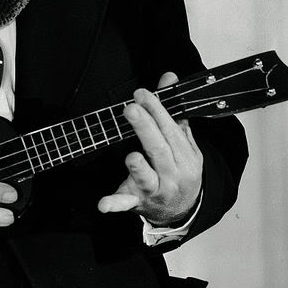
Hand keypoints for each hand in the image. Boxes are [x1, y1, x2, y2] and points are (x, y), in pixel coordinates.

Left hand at [97, 72, 203, 226]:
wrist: (183, 210)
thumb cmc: (180, 170)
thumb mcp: (183, 142)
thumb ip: (173, 111)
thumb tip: (168, 77)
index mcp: (185, 157)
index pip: (170, 131)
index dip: (157, 111)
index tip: (142, 94)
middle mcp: (171, 174)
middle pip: (159, 150)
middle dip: (145, 129)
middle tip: (130, 109)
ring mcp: (155, 190)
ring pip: (147, 178)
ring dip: (138, 168)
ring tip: (131, 156)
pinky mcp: (137, 202)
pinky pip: (125, 203)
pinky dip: (114, 204)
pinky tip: (103, 204)